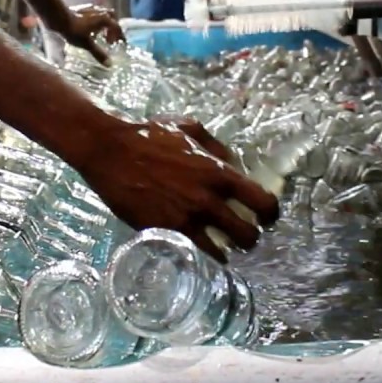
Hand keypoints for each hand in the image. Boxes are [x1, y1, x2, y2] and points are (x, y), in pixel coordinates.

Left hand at [61, 4, 124, 63]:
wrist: (59, 18)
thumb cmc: (75, 31)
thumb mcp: (87, 44)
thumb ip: (98, 53)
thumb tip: (110, 65)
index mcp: (104, 20)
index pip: (117, 27)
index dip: (120, 36)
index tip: (120, 44)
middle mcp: (100, 12)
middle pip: (112, 18)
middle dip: (113, 28)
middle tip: (110, 39)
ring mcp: (90, 10)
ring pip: (102, 16)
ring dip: (103, 25)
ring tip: (100, 36)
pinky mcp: (82, 10)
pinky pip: (93, 16)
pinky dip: (95, 23)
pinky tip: (89, 30)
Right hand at [77, 119, 279, 262]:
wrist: (111, 151)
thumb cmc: (149, 135)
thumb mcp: (189, 128)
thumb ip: (215, 146)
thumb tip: (231, 162)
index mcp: (219, 173)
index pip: (263, 202)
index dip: (271, 213)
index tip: (267, 217)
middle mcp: (208, 200)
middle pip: (248, 234)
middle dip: (251, 237)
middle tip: (246, 235)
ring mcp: (187, 219)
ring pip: (224, 251)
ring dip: (228, 250)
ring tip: (226, 248)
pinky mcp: (165, 231)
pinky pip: (195, 252)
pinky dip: (203, 254)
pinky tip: (202, 251)